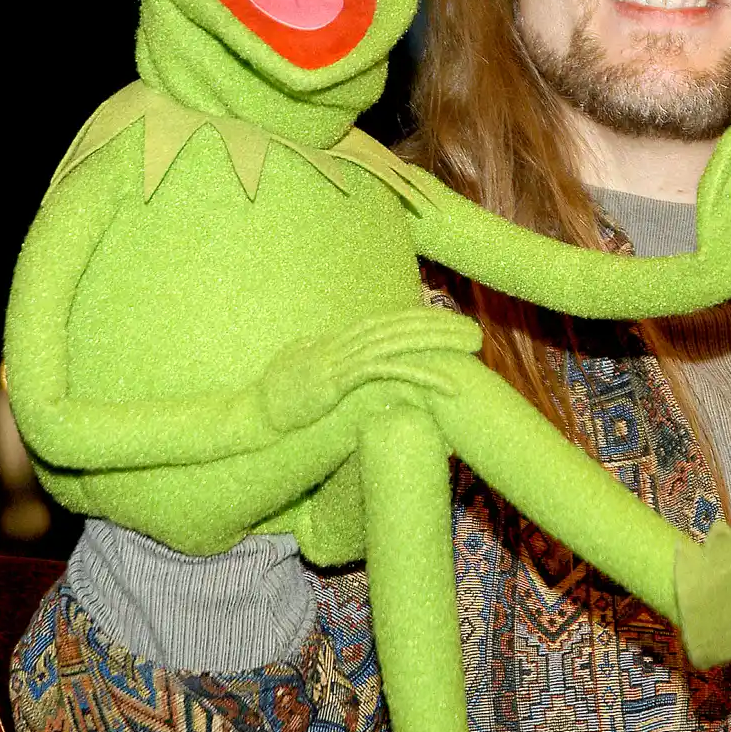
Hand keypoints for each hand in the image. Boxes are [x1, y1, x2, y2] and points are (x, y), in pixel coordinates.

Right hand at [262, 307, 482, 430]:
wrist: (255, 412)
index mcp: (340, 338)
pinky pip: (388, 371)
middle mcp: (344, 341)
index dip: (422, 319)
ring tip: (470, 351)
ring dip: (438, 345)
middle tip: (475, 333)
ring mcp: (342, 358)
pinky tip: (446, 384)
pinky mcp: (340, 379)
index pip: (390, 321)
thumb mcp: (299, 362)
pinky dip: (420, 374)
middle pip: (402, 325)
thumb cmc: (275, 392)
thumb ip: (314, 349)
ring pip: (400, 342)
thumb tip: (319, 340)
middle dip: (441, 327)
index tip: (451, 323)